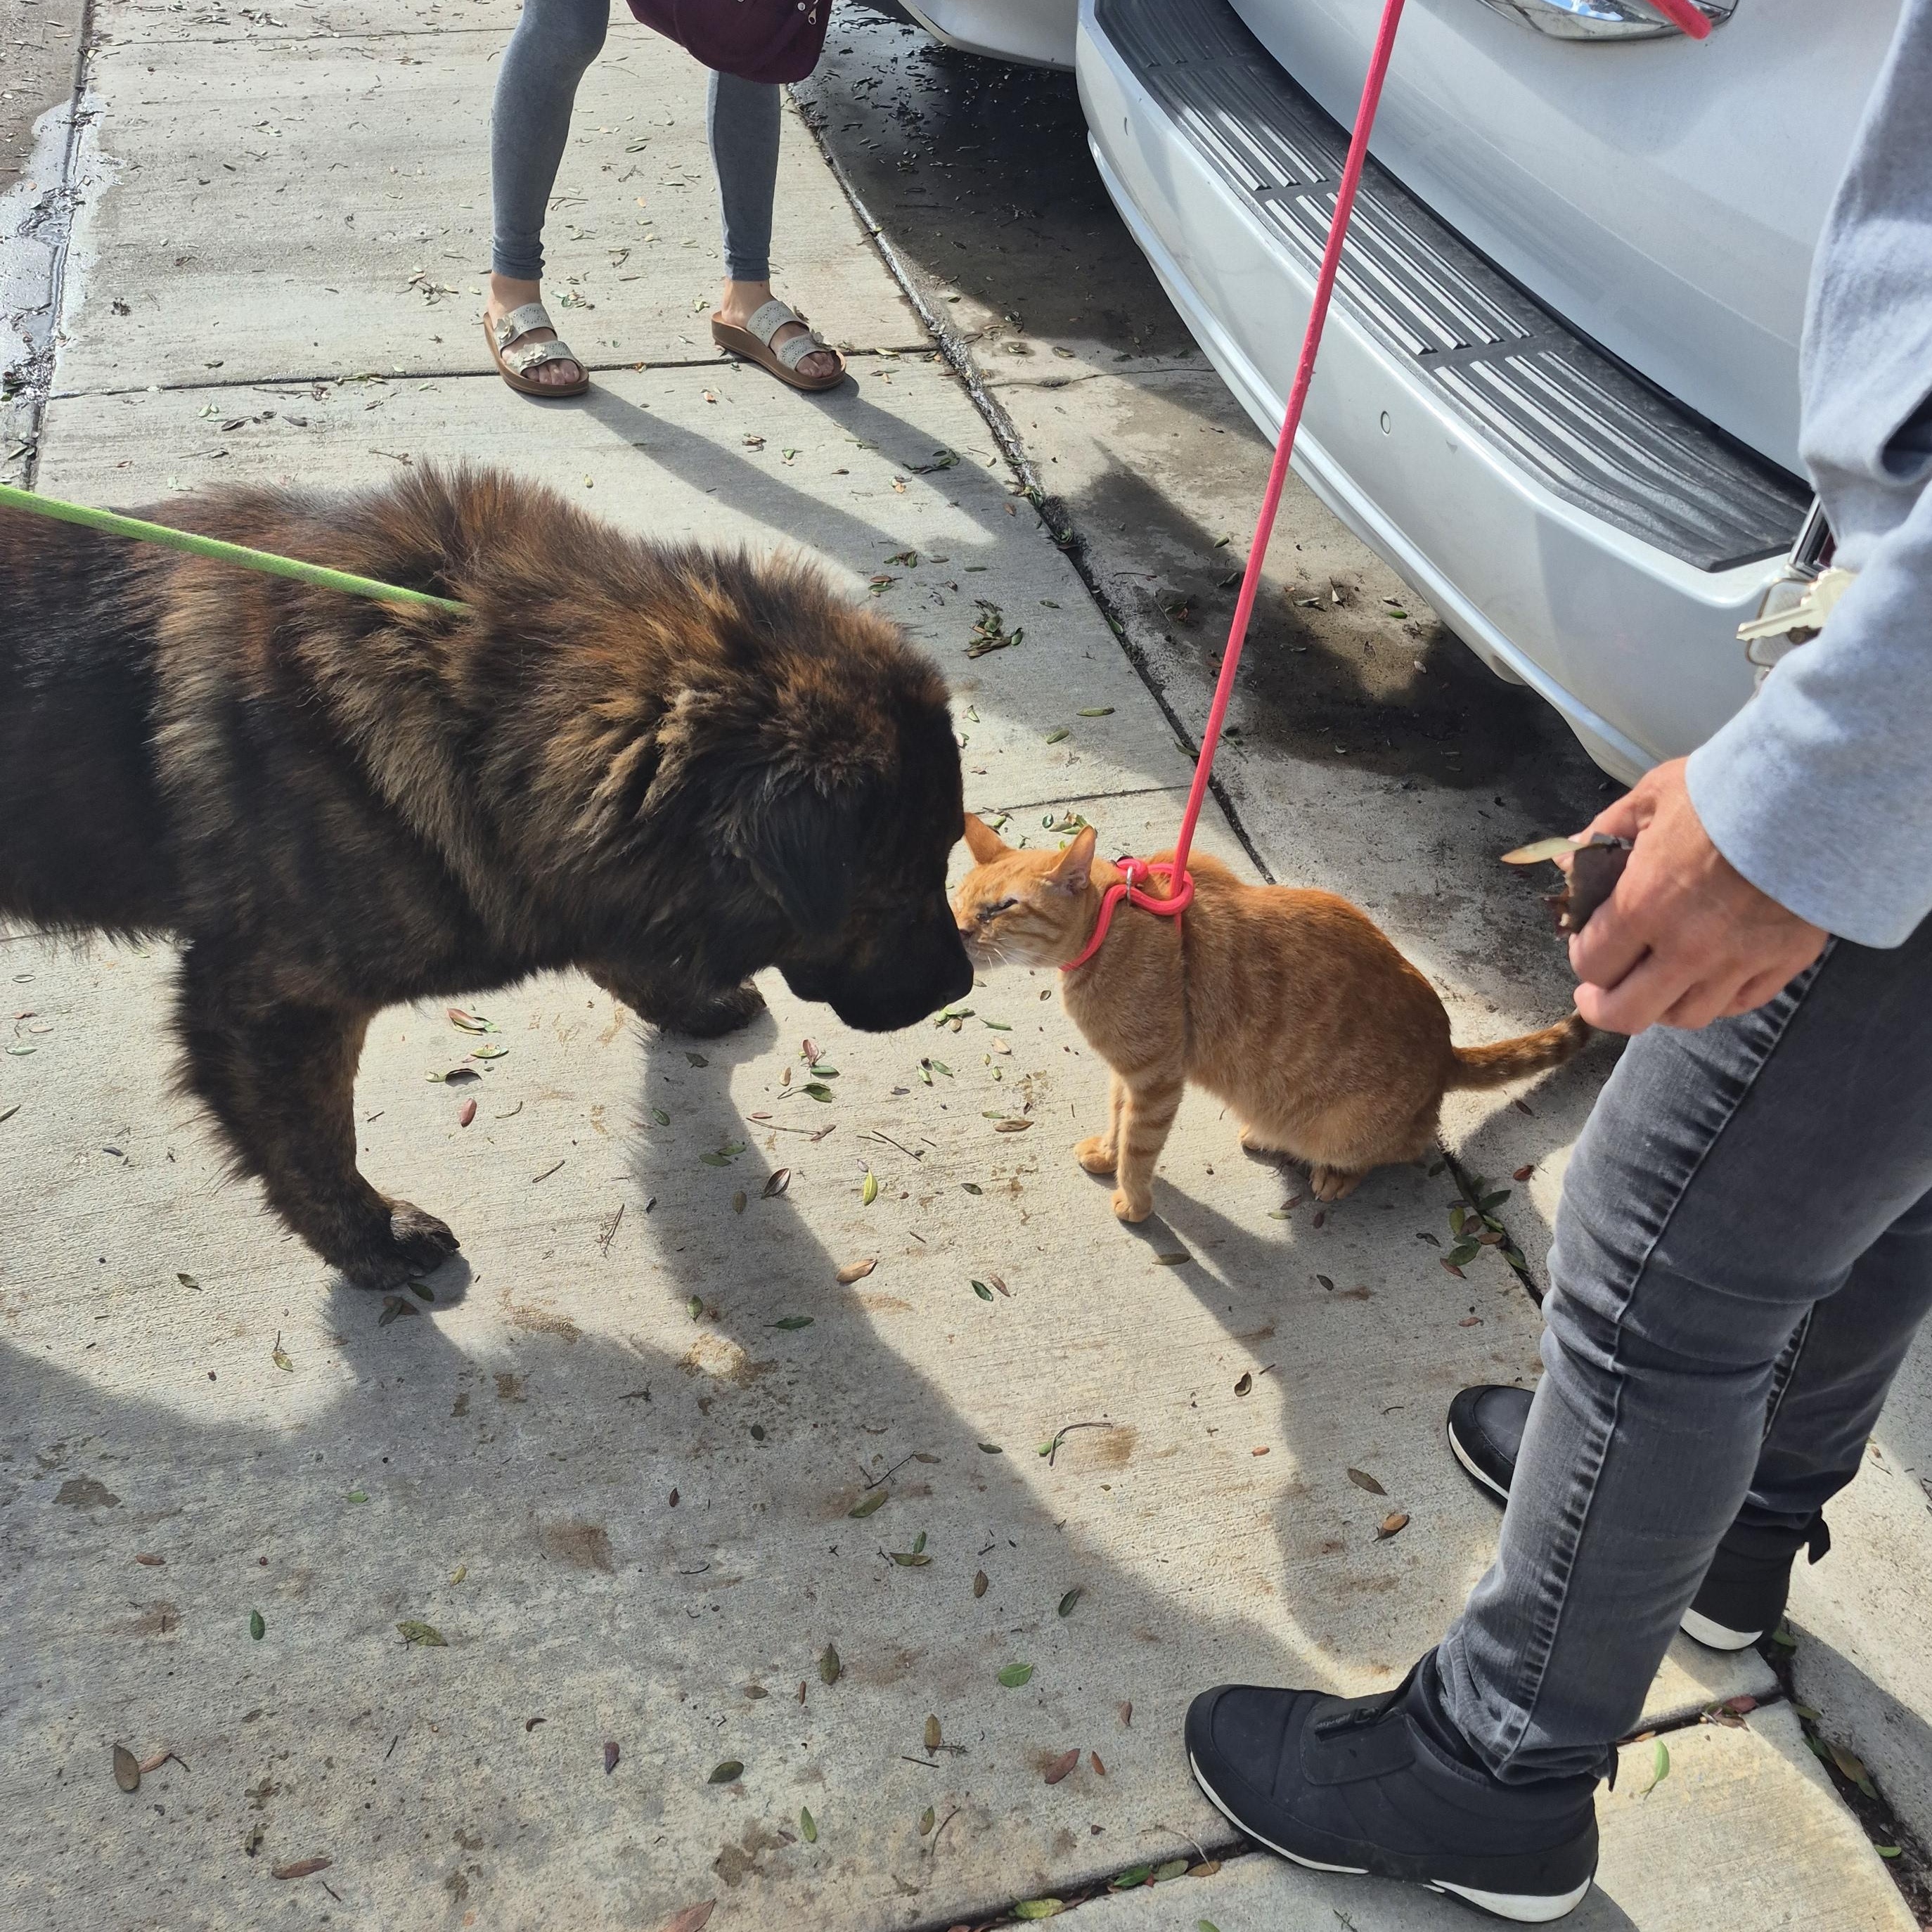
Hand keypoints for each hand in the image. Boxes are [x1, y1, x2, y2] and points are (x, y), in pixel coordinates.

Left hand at [1566, 758, 1826, 1033]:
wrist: (1815, 793)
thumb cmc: (1726, 789)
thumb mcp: (1653, 795)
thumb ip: (1607, 831)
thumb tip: (1573, 854)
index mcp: (1644, 906)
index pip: (1592, 965)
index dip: (1582, 958)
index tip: (1585, 945)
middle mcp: (1687, 947)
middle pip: (1628, 1014)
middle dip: (1603, 1007)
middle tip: (1599, 994)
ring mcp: (1739, 962)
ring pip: (1686, 1016)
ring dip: (1661, 1006)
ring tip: (1655, 985)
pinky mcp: (1784, 962)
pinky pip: (1740, 1003)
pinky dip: (1716, 998)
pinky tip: (1707, 978)